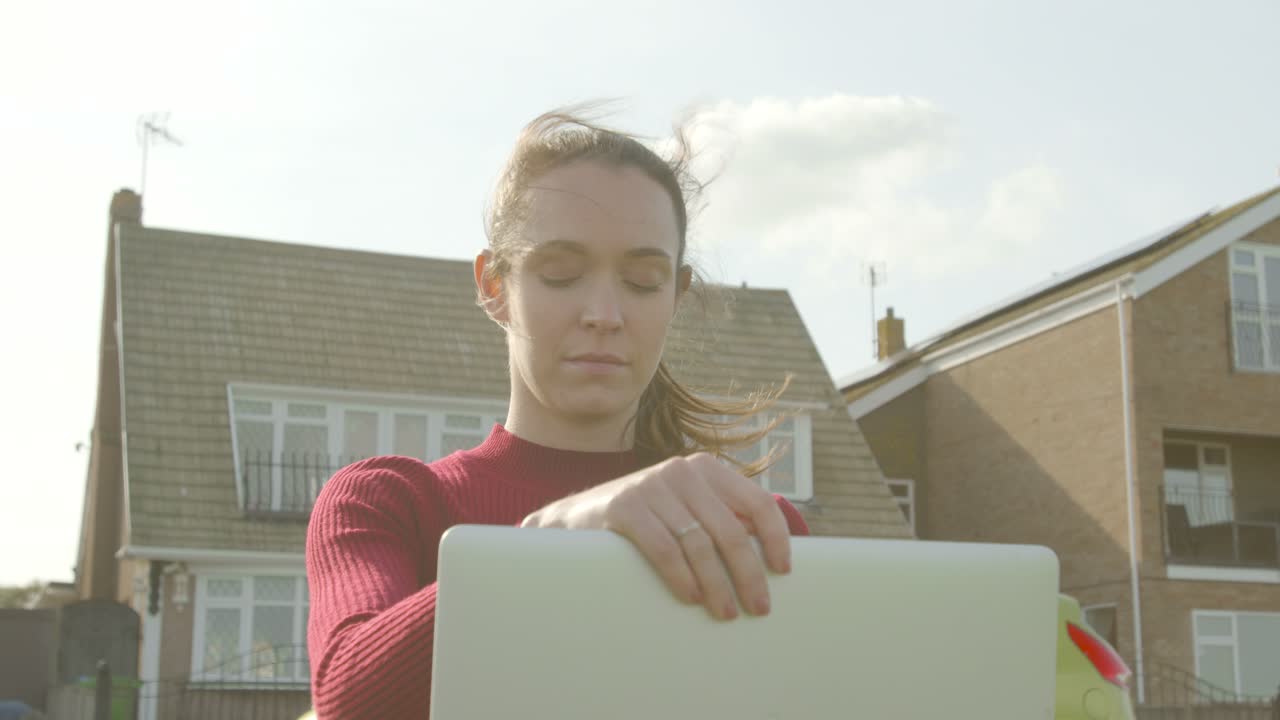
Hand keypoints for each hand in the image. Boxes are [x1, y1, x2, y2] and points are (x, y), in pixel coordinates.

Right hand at [520, 452, 791, 619]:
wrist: (578, 517)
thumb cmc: (646, 518)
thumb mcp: (686, 507)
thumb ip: (721, 518)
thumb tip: (768, 557)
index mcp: (707, 469)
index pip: (757, 502)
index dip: (776, 538)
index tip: (783, 570)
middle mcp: (682, 471)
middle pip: (731, 530)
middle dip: (749, 574)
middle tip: (759, 606)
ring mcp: (652, 486)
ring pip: (699, 544)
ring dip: (717, 584)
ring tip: (726, 611)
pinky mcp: (625, 507)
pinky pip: (664, 548)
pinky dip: (681, 576)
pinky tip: (691, 596)